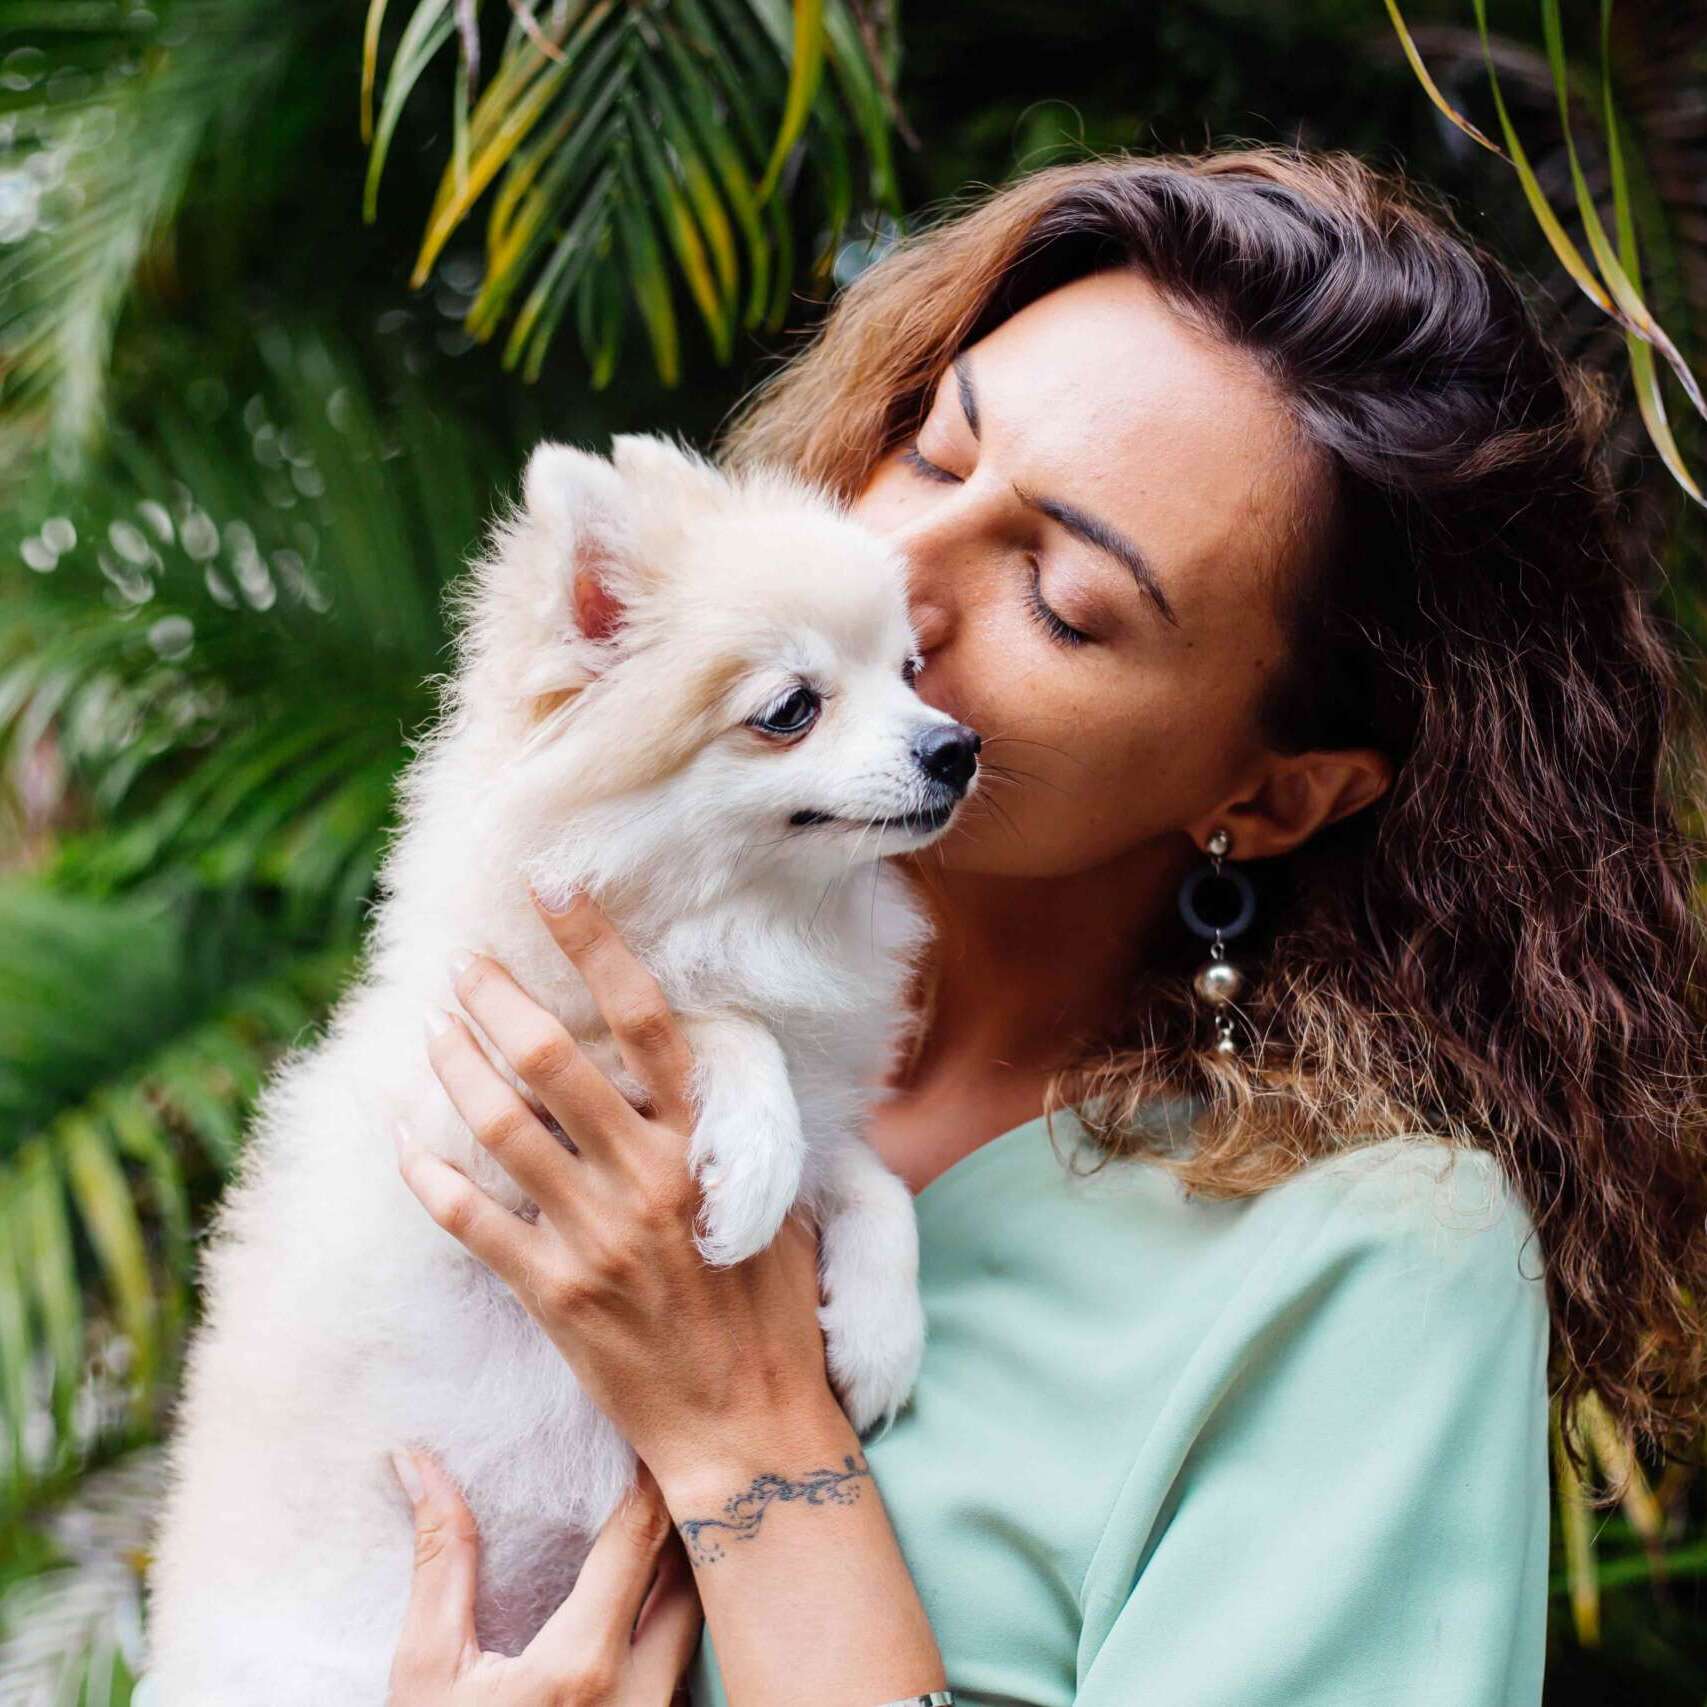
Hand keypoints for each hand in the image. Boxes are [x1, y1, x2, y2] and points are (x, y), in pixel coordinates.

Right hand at [386, 1446, 699, 1704]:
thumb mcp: (427, 1672)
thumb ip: (440, 1560)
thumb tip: (417, 1461)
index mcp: (582, 1667)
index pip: (640, 1536)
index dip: (648, 1472)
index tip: (647, 1429)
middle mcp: (642, 1698)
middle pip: (694, 1574)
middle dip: (683, 1515)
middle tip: (669, 1460)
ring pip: (702, 1624)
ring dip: (688, 1570)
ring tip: (669, 1518)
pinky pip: (690, 1668)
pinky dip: (681, 1623)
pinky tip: (657, 1597)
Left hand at [395, 887, 836, 1486]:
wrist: (745, 1424)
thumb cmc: (769, 1306)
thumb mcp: (778, 1200)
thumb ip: (737, 1128)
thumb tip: (712, 1056)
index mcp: (705, 1145)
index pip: (647, 1018)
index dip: (595, 944)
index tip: (552, 887)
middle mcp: (648, 1178)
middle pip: (554, 1060)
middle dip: (498, 997)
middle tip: (466, 963)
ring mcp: (594, 1235)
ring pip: (500, 1126)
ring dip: (454, 1067)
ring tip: (432, 1028)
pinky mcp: (551, 1292)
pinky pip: (470, 1217)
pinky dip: (427, 1172)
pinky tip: (403, 1136)